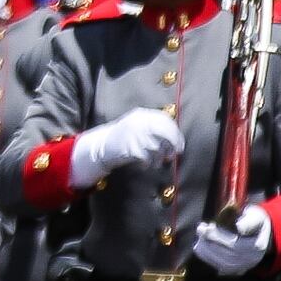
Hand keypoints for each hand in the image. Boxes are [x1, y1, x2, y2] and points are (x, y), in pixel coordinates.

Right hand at [69, 107, 183, 190]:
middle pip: (165, 132)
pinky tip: (145, 165)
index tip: (180, 144)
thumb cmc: (124, 139)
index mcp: (141, 114)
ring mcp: (133, 134)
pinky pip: (147, 157)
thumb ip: (154, 128)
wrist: (101, 147)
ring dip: (160, 157)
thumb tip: (176, 139)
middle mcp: (138, 122)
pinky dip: (149, 163)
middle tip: (174, 154)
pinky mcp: (129, 147)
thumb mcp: (137, 126)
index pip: (165, 120)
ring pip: (157, 147)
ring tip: (156, 162)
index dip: (176, 133)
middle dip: (173, 145)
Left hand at [189, 206, 276, 276]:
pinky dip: (209, 258)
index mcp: (258, 246)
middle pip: (228, 254)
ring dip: (207, 251)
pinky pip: (222, 268)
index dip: (219, 237)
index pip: (235, 244)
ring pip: (223, 263)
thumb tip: (238, 228)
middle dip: (211, 242)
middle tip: (200, 228)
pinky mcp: (238, 270)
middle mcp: (252, 259)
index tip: (208, 226)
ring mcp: (246, 266)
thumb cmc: (255, 221)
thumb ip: (248, 222)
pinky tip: (201, 248)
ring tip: (199, 237)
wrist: (262, 234)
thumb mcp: (256, 216)